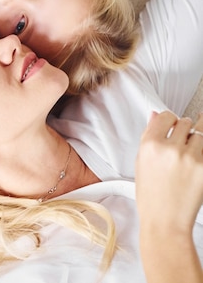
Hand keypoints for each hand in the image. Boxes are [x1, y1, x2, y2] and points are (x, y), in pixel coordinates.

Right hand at [136, 111, 202, 233]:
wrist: (165, 221)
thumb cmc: (151, 196)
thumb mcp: (141, 163)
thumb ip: (149, 137)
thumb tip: (155, 116)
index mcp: (150, 145)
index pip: (165, 116)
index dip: (170, 120)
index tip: (172, 125)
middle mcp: (170, 148)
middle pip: (185, 122)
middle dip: (185, 129)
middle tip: (182, 142)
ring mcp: (190, 157)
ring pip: (201, 133)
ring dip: (197, 140)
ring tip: (191, 153)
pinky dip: (202, 152)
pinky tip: (196, 159)